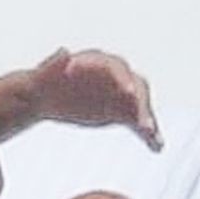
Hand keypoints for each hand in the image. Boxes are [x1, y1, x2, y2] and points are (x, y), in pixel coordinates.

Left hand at [30, 49, 162, 150]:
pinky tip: (156, 146)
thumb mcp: (43, 75)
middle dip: (140, 103)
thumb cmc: (43, 82)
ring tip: (152, 136)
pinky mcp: (121, 111)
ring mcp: (120, 94)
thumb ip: (53, 65)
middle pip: (135, 87)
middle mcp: (114, 76)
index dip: (122, 79)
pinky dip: (147, 134)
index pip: (116, 67)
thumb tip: (64, 52)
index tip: (126, 92)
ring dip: (147, 120)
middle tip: (144, 122)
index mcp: (97, 62)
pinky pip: (137, 122)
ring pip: (140, 106)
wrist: (45, 96)